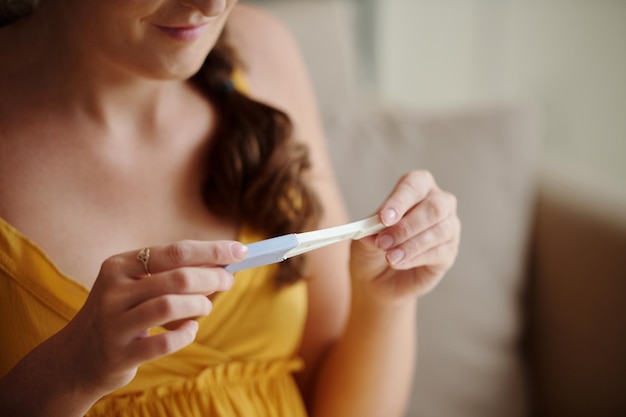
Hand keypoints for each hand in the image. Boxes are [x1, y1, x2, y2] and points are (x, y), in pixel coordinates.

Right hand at [55, 240, 247, 398]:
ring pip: (171, 305)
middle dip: (212, 277)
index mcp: (119, 265)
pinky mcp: (120, 353)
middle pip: (178, 277)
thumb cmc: (123, 314)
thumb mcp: (137, 287)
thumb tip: (224, 263)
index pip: (175, 251)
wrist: (78, 357)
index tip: (240, 250)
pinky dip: (186, 334)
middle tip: (228, 281)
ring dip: (200, 305)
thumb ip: (173, 273)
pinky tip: (188, 329)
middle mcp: (113, 290)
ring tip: (205, 307)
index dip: (212, 250)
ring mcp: (114, 323)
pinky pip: (165, 342)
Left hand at [350, 170, 460, 303]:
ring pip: (439, 231)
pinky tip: (398, 263)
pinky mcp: (449, 252)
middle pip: (434, 207)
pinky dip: (414, 259)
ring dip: (409, 245)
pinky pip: (438, 253)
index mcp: (418, 188)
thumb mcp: (365, 236)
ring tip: (389, 257)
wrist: (378, 277)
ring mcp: (448, 228)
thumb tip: (372, 232)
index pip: (415, 184)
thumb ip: (370, 230)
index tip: (383, 218)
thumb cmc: (374, 247)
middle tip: (383, 242)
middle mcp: (439, 204)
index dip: (399, 200)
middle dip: (406, 226)